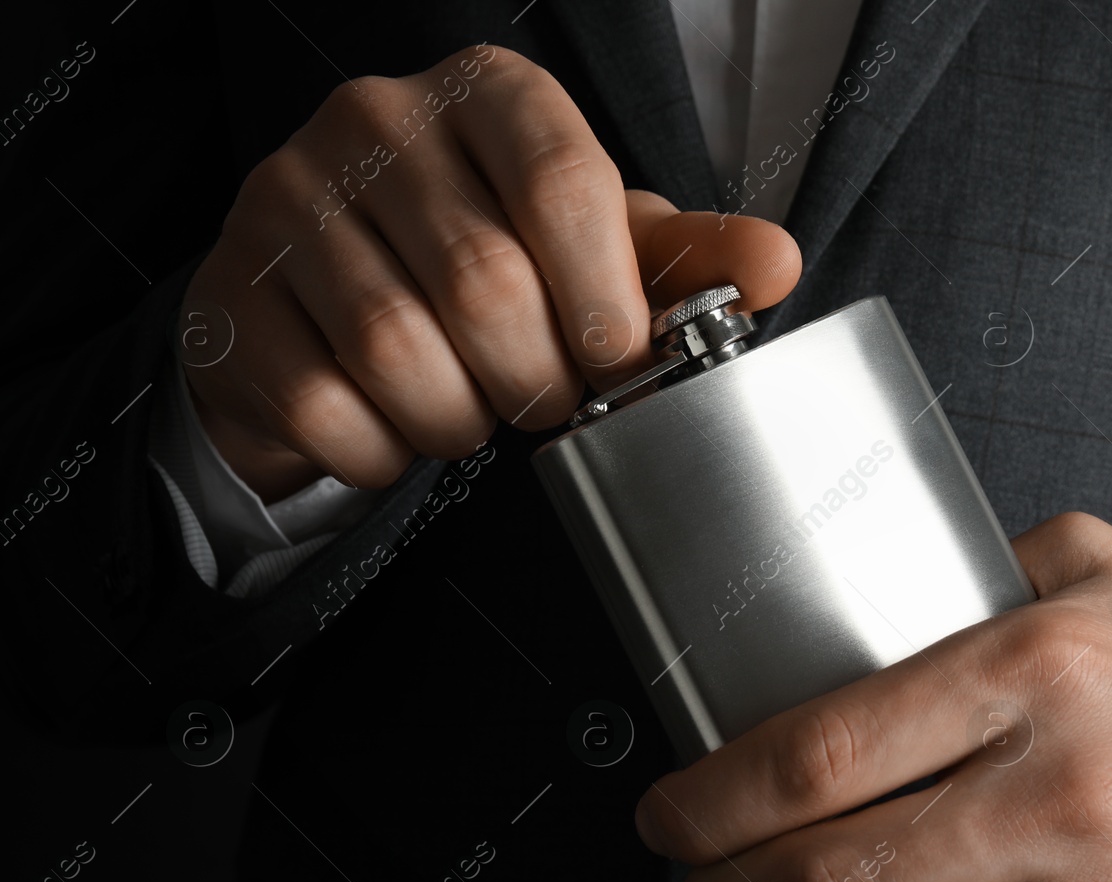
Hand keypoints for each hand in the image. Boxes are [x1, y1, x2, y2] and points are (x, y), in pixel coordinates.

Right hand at [179, 44, 800, 500]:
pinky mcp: (230, 293)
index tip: (618, 359)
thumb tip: (776, 262)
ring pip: (400, 351)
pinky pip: (327, 406)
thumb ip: (682, 257)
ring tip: (474, 410)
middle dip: (537, 378)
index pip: (562, 182)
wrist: (328, 299)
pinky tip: (398, 427)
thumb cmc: (485, 260)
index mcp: (485, 95)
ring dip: (461, 418)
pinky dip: (384, 451)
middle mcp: (375, 124)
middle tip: (545, 399)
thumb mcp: (593, 245)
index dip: (604, 299)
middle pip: (486, 282)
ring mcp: (287, 202)